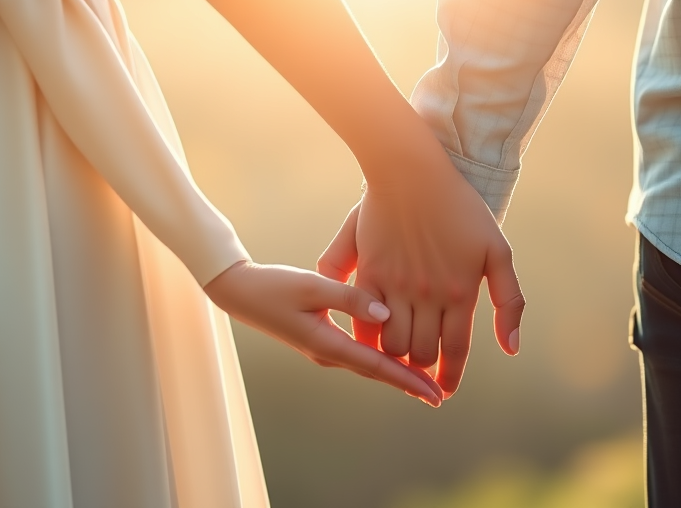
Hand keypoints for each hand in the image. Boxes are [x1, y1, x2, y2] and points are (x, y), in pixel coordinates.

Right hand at [203, 260, 442, 406]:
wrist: (241, 291)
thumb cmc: (275, 286)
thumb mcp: (314, 286)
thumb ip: (350, 298)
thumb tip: (387, 314)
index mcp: (328, 344)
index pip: (378, 366)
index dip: (408, 380)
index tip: (433, 393)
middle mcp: (329, 353)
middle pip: (377, 372)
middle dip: (408, 383)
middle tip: (439, 394)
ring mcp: (325, 348)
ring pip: (369, 364)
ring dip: (397, 372)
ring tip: (425, 379)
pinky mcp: (322, 338)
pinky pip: (359, 353)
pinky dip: (381, 357)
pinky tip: (396, 353)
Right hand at [317, 174, 524, 398]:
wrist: (412, 173)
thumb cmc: (462, 209)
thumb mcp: (498, 250)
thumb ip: (510, 300)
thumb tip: (509, 348)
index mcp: (462, 291)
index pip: (456, 350)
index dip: (449, 376)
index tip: (444, 392)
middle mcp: (429, 294)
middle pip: (422, 352)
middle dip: (423, 370)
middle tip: (422, 378)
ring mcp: (397, 285)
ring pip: (394, 343)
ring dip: (397, 357)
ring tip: (399, 361)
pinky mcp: (369, 273)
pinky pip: (366, 320)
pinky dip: (370, 338)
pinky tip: (374, 342)